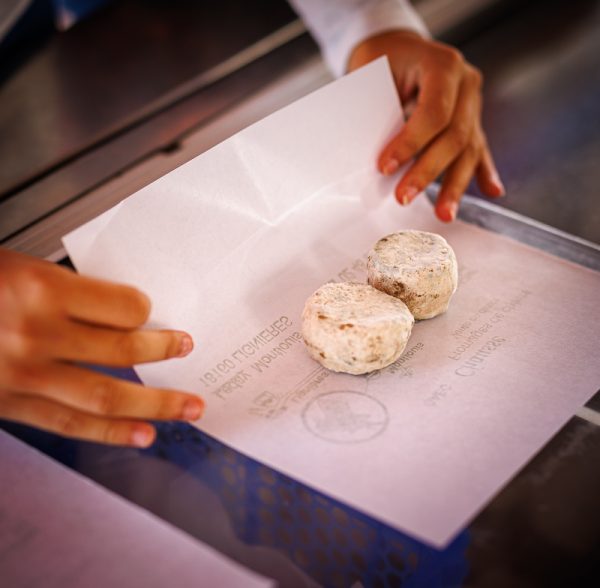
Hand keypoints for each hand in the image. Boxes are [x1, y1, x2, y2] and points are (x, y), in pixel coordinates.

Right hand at [0, 248, 203, 446]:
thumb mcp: (13, 268)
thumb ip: (64, 289)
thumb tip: (119, 309)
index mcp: (38, 289)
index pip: (123, 306)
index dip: (144, 309)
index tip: (151, 311)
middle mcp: (35, 334)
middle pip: (122, 349)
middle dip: (163, 351)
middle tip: (186, 347)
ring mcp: (23, 376)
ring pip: (106, 394)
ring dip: (156, 403)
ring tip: (189, 407)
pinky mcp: (10, 406)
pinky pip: (70, 423)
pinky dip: (111, 432)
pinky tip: (142, 436)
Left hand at [348, 30, 503, 220]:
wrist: (397, 49)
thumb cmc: (382, 63)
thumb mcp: (374, 77)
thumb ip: (379, 114)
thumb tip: (376, 164)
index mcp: (443, 65)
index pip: (434, 111)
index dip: (410, 143)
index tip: (384, 167)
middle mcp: (466, 83)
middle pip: (455, 135)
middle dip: (428, 171)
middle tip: (403, 197)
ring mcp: (473, 103)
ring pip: (469, 149)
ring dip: (455, 185)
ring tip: (444, 214)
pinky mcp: (473, 121)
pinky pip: (479, 150)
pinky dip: (483, 173)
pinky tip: (492, 192)